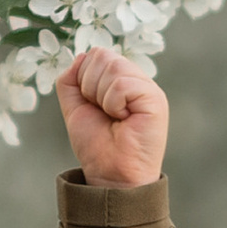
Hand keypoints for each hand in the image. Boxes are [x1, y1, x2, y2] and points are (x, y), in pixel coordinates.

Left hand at [55, 46, 168, 190]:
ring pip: (113, 67)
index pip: (97, 54)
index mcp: (120, 79)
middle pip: (103, 55)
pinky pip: (122, 84)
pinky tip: (123, 119)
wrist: (109, 173)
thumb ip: (71, 80)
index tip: (92, 105)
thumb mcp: (75, 107)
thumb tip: (81, 56)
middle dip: (90, 86)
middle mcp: (136, 80)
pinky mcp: (155, 99)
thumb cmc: (97, 145)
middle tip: (102, 112)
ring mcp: (148, 88)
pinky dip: (113, 103)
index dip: (84, 78)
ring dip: (101, 97)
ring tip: (113, 117)